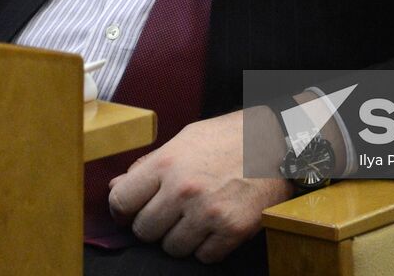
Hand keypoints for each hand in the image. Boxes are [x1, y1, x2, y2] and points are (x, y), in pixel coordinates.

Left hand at [106, 110, 291, 263]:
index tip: (130, 211)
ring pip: (172, 248)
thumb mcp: (184, 139)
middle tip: (169, 212)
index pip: (121, 201)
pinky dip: (207, 246)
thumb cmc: (228, 137)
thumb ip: (148, 165)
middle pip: (144, 231)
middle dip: (153, 224)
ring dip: (180, 237)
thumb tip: (116, 188)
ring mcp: (208, 212)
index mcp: (167, 162)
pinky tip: (215, 224)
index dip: (123, 210)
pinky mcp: (232, 230)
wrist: (278, 139)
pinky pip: (203, 257)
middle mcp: (184, 189)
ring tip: (195, 216)